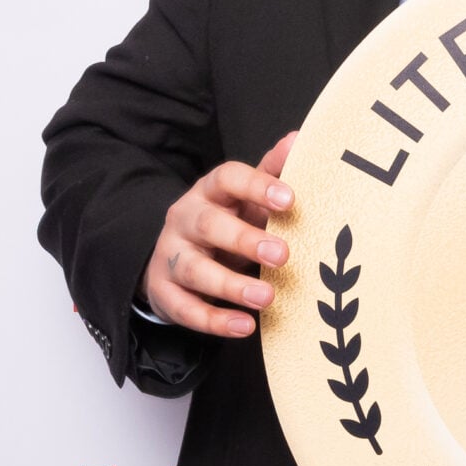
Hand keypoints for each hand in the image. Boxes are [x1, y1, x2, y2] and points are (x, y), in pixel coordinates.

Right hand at [142, 132, 297, 338]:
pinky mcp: (165, 292)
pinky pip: (185, 307)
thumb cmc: (225, 221)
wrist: (175, 257)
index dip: (257, 186)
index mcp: (210, 191)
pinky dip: (214, 320)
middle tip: (283, 254)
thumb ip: (272, 172)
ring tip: (267, 298)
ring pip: (195, 269)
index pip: (227, 178)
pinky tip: (245, 326)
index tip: (290, 200)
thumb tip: (300, 138)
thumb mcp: (246, 198)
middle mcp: (185, 219)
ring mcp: (171, 256)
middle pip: (209, 225)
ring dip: (232, 285)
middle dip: (245, 240)